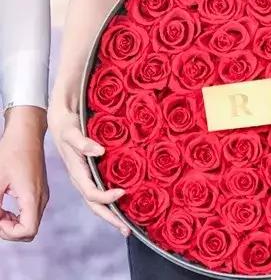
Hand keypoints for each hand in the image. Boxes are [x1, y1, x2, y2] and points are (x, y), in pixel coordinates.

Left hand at [0, 106, 48, 240]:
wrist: (26, 132)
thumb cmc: (12, 151)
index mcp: (32, 196)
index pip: (27, 231)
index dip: (9, 232)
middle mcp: (41, 197)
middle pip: (29, 231)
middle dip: (9, 231)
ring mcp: (42, 194)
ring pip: (30, 223)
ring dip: (12, 224)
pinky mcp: (39, 190)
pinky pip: (30, 212)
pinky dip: (17, 216)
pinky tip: (5, 207)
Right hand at [48, 105, 129, 236]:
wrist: (61, 121)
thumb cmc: (67, 126)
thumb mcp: (72, 132)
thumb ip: (83, 142)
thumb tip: (99, 151)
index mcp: (76, 173)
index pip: (91, 193)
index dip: (106, 197)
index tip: (123, 192)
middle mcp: (81, 180)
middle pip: (94, 206)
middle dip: (110, 218)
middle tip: (126, 230)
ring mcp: (85, 178)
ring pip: (97, 202)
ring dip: (111, 214)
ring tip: (126, 225)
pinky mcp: (90, 173)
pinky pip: (100, 192)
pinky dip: (111, 201)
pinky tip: (123, 204)